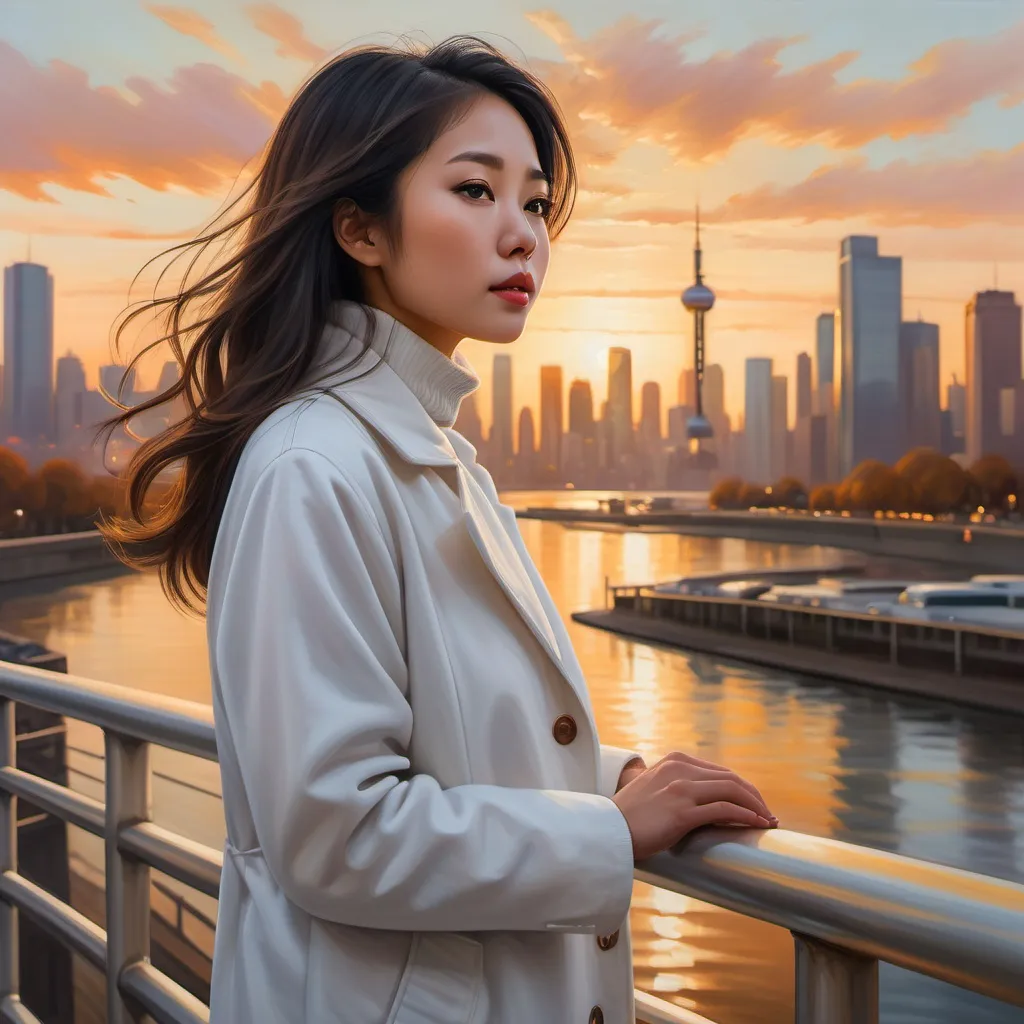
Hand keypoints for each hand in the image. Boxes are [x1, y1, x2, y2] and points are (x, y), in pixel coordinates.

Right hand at [611, 751, 776, 861]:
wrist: (607, 829)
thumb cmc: (630, 816)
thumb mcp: (653, 788)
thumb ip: (674, 785)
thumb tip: (700, 801)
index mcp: (675, 761)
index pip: (719, 771)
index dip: (742, 787)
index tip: (754, 803)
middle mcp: (680, 770)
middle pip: (730, 778)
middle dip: (753, 796)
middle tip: (767, 814)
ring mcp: (681, 789)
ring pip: (732, 791)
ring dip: (755, 806)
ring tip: (767, 821)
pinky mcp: (682, 812)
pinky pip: (724, 810)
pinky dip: (745, 816)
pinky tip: (756, 825)